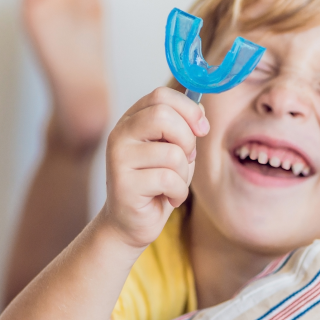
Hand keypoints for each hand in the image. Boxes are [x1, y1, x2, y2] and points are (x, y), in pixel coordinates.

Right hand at [103, 87, 208, 247]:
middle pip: (163, 116)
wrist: (131, 224)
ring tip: (174, 185)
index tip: (202, 129)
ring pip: (172, 153)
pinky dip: (179, 192)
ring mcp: (118, 158)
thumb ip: (184, 128)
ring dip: (184, 173)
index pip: (160, 96)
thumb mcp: (175, 150)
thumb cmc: (157, 184)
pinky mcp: (123, 184)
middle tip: (187, 158)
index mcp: (132, 120)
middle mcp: (120, 134)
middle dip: (187, 139)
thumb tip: (200, 110)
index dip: (188, 109)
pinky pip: (168, 179)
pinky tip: (169, 198)